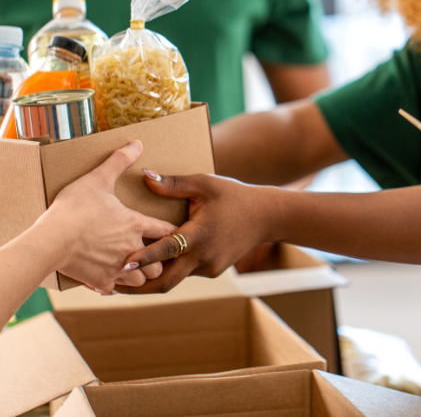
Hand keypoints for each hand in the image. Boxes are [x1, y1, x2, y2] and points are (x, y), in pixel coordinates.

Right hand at [33, 142, 175, 292]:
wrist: (52, 240)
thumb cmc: (75, 209)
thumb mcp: (97, 179)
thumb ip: (119, 161)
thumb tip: (137, 143)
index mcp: (135, 224)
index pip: (166, 230)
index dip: (174, 233)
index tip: (179, 235)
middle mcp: (132, 247)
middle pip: (159, 262)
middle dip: (159, 260)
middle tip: (154, 255)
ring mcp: (117, 267)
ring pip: (141, 280)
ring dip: (140, 275)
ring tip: (134, 267)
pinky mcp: (101, 281)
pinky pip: (115, 289)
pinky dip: (115, 285)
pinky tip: (109, 279)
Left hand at [114, 171, 282, 294]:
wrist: (265, 216)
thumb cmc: (234, 196)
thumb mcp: (205, 184)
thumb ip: (174, 184)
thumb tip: (145, 176)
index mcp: (200, 234)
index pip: (166, 250)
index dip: (143, 260)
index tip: (120, 267)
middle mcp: (203, 257)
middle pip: (166, 281)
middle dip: (138, 288)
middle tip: (111, 286)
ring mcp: (209, 267)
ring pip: (175, 278)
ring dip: (152, 278)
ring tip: (125, 279)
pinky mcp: (213, 270)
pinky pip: (187, 272)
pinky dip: (170, 270)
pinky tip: (155, 266)